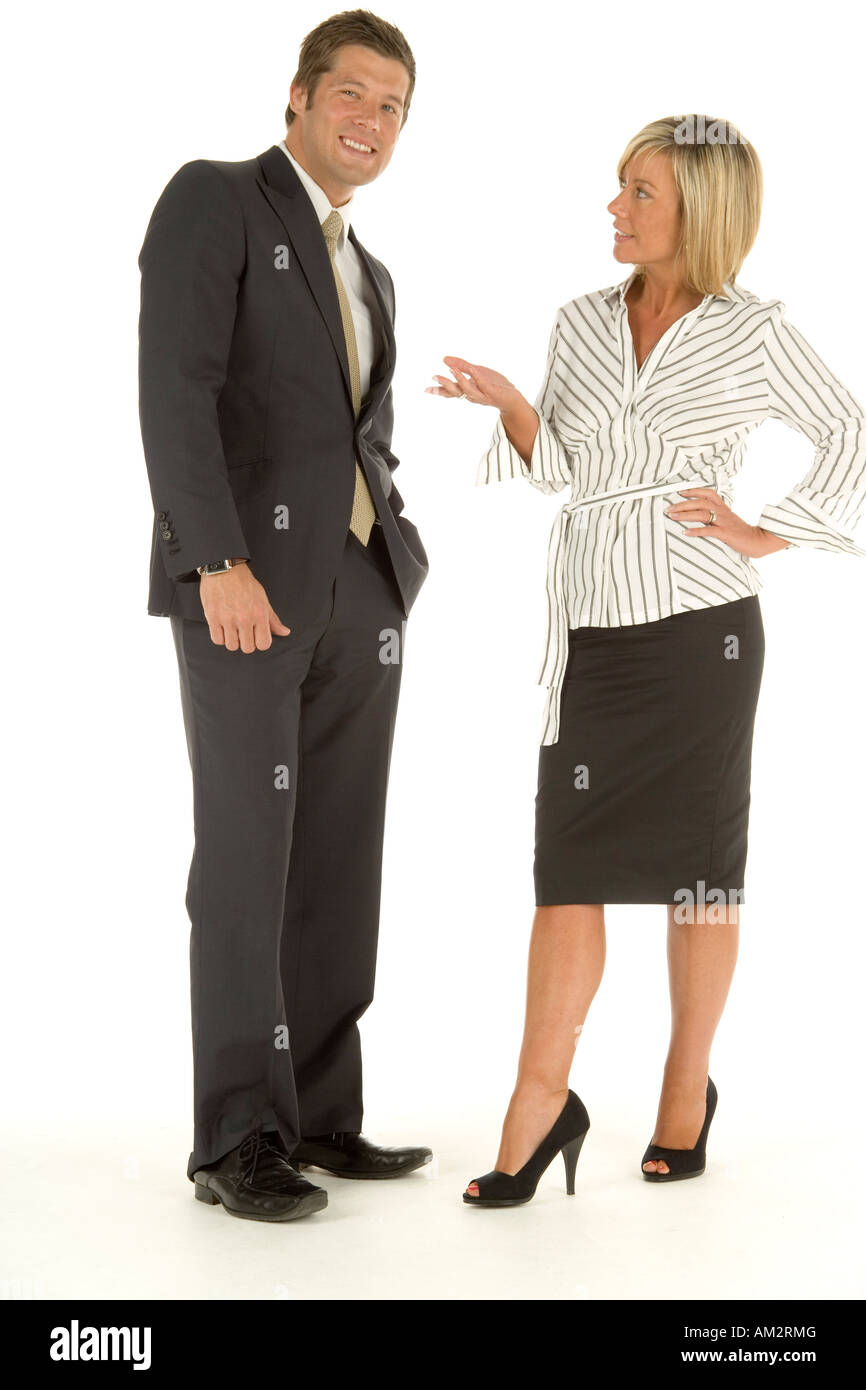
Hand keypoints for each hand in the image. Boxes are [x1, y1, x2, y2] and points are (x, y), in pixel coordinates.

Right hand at [199, 563, 290, 650]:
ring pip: (232, 646)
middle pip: (248, 648)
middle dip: (246, 642)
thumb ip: (273, 619)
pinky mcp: (213, 617)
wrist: (224, 570)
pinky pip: (217, 640)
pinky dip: (220, 637)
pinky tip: (223, 628)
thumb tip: (285, 632)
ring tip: (232, 629)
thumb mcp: (263, 600)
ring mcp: (228, 619)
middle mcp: (244, 618)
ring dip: (232, 640)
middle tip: (243, 632)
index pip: (264, 644)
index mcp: (259, 614)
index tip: (256, 636)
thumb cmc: (245, 584)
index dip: (260, 642)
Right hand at [424, 356, 521, 411]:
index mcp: (466, 390)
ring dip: (459, 379)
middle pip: (455, 391)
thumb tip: (444, 359)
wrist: (511, 397)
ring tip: (451, 370)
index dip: (438, 390)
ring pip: (467, 389)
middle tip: (434, 377)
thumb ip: (461, 365)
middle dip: (445, 385)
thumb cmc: (493, 384)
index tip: (425, 389)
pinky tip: (471, 369)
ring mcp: (481, 394)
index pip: (450, 391)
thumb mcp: (476, 372)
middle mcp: (471, 394)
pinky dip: (476, 377)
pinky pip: (482, 383)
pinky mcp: (491, 391)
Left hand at [665, 488, 791, 557]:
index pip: (708, 494)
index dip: (694, 491)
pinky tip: (685, 532)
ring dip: (685, 514)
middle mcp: (723, 512)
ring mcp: (724, 522)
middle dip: (683, 504)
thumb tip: (700, 516)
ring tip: (672, 516)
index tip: (680, 492)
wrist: (758, 540)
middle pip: (700, 503)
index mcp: (723, 508)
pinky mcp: (726, 534)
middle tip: (669, 508)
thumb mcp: (728, 520)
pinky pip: (709, 531)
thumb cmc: (741, 532)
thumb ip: (716, 516)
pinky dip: (696, 531)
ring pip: (702, 514)